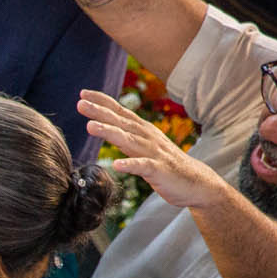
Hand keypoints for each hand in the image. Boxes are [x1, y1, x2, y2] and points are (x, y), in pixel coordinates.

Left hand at [80, 89, 225, 210]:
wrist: (196, 183)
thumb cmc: (164, 164)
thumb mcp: (142, 146)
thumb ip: (125, 136)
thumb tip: (103, 126)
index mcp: (142, 131)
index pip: (120, 113)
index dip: (102, 102)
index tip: (83, 94)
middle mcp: (147, 137)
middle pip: (121, 122)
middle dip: (100, 112)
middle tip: (80, 103)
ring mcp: (153, 153)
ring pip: (128, 140)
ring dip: (109, 132)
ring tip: (90, 126)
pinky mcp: (159, 170)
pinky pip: (142, 167)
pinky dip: (130, 164)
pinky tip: (116, 165)